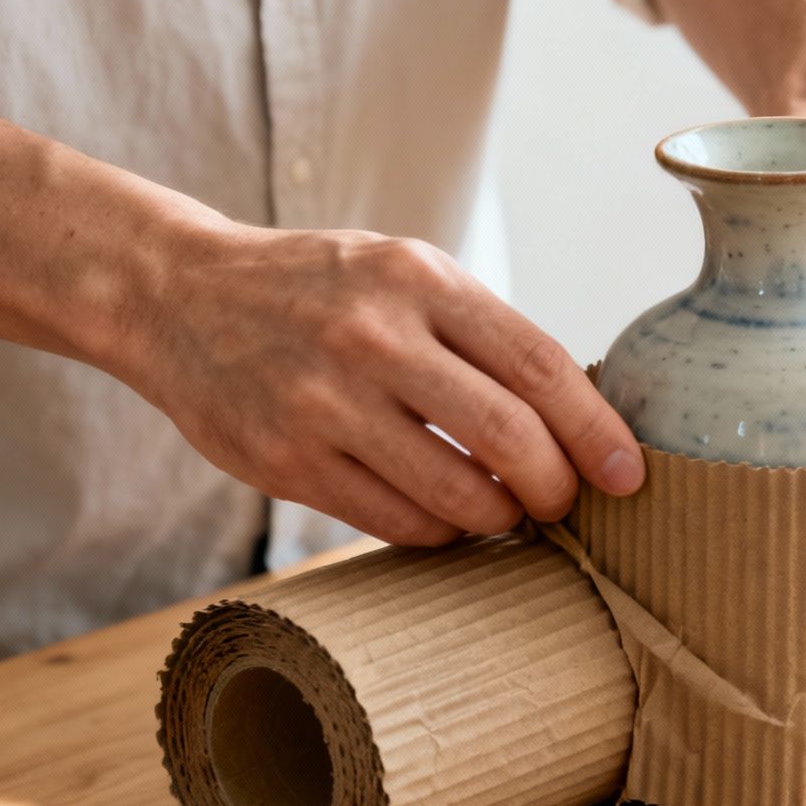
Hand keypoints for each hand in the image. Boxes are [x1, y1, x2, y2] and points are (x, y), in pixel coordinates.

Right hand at [112, 223, 645, 546]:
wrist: (177, 295)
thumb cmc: (319, 291)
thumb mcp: (403, 273)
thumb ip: (481, 334)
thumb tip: (580, 419)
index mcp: (419, 280)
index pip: (539, 364)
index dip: (595, 430)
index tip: (628, 474)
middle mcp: (374, 338)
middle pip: (508, 438)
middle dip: (555, 487)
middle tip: (563, 502)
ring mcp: (325, 403)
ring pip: (456, 495)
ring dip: (498, 517)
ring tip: (501, 508)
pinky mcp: (287, 461)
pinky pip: (396, 523)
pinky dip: (438, 532)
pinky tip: (441, 516)